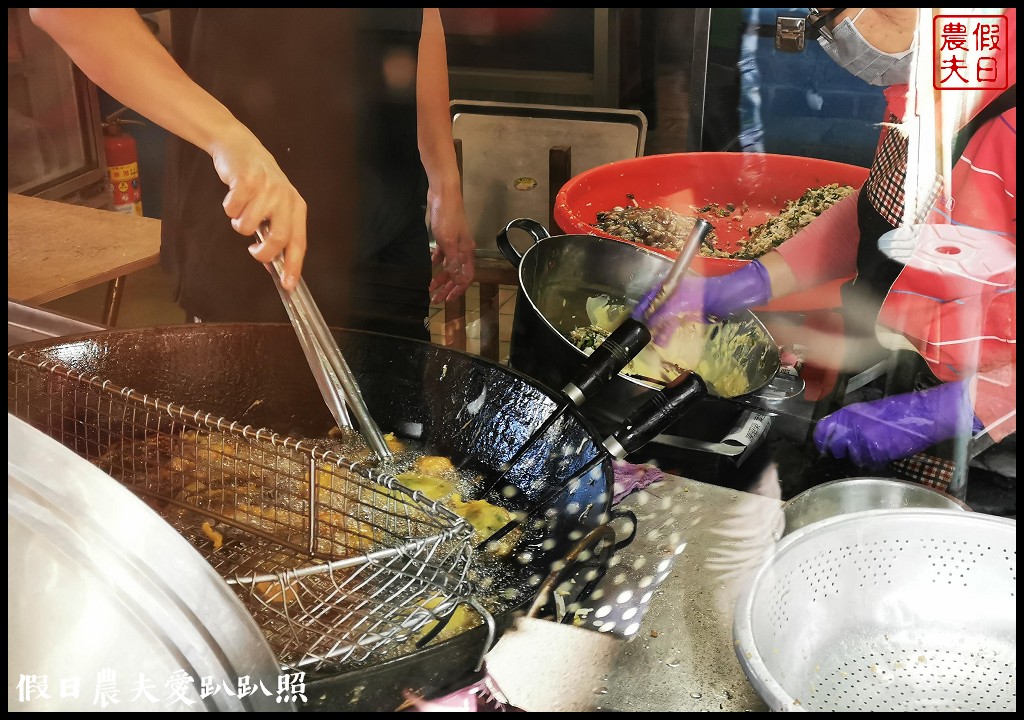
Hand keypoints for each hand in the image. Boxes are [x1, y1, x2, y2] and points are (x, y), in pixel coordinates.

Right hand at [208, 127, 306, 291]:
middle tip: (253, 249)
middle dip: (263, 252)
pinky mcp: (247, 179)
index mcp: (296, 206)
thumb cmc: (258, 184)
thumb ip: (277, 231)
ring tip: (241, 211)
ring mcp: (267, 188)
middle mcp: (285, 197)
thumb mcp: (275, 205)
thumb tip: (275, 265)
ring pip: (248, 226)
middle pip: (278, 239)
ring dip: (239, 224)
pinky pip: (233, 210)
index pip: (298, 242)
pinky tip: (233, 197)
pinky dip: (229, 208)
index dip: (294, 266)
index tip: (288, 286)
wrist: (239, 147)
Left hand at [426, 188, 474, 303]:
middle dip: (447, 287)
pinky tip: (428, 266)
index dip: (458, 290)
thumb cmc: (447, 216)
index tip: (447, 300)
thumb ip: (453, 261)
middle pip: (456, 273)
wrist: (443, 193)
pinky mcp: (444, 235)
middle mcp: (462, 249)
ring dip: (440, 277)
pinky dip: (435, 262)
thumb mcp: (448, 241)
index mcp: (466, 251)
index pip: (466, 276)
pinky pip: (441, 254)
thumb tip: (458, 280)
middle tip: (435, 298)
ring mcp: (454, 242)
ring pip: (448, 265)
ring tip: (430, 287)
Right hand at [642, 260, 771, 344]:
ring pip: (665, 319)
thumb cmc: (703, 295)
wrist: (727, 298)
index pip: (649, 297)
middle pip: (656, 309)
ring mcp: (682, 306)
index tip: (632, 321)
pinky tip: (663, 341)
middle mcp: (673, 295)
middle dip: (648, 322)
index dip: (641, 309)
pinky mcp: (690, 316)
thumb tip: (648, 323)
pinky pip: (675, 325)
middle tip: (640, 335)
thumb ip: (662, 314)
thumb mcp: (679, 304)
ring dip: (658, 330)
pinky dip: (668, 333)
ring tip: (651, 342)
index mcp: (669, 286)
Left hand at [813, 380, 981, 467]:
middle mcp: (852, 425)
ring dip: (863, 456)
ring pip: (854, 457)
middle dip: (842, 451)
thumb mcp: (870, 411)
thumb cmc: (901, 412)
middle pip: (836, 446)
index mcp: (849, 412)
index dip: (821, 440)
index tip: (822, 446)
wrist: (923, 414)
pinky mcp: (876, 450)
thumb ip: (852, 422)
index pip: (823, 429)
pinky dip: (876, 460)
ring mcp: (863, 438)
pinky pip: (870, 462)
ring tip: (877, 447)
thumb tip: (838, 434)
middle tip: (853, 450)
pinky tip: (886, 450)